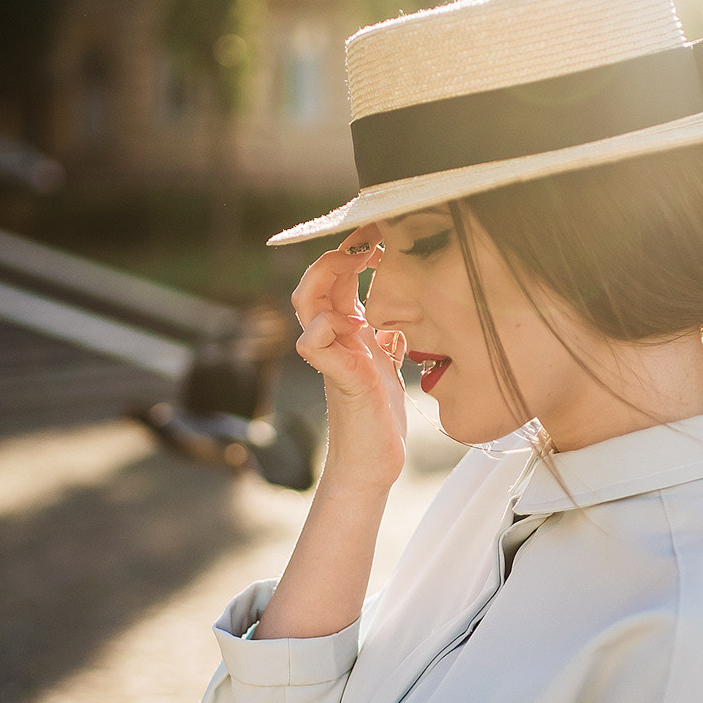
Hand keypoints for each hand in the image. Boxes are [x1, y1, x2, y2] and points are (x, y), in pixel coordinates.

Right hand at [290, 228, 407, 491]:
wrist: (374, 463)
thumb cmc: (379, 420)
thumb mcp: (389, 370)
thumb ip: (387, 344)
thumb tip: (396, 326)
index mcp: (349, 334)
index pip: (337, 281)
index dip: (351, 256)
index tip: (378, 239)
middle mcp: (336, 341)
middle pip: (314, 283)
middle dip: (335, 256)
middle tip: (365, 243)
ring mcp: (333, 358)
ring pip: (306, 303)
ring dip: (324, 277)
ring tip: (352, 263)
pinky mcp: (339, 379)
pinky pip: (314, 344)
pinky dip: (324, 326)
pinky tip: (353, 323)